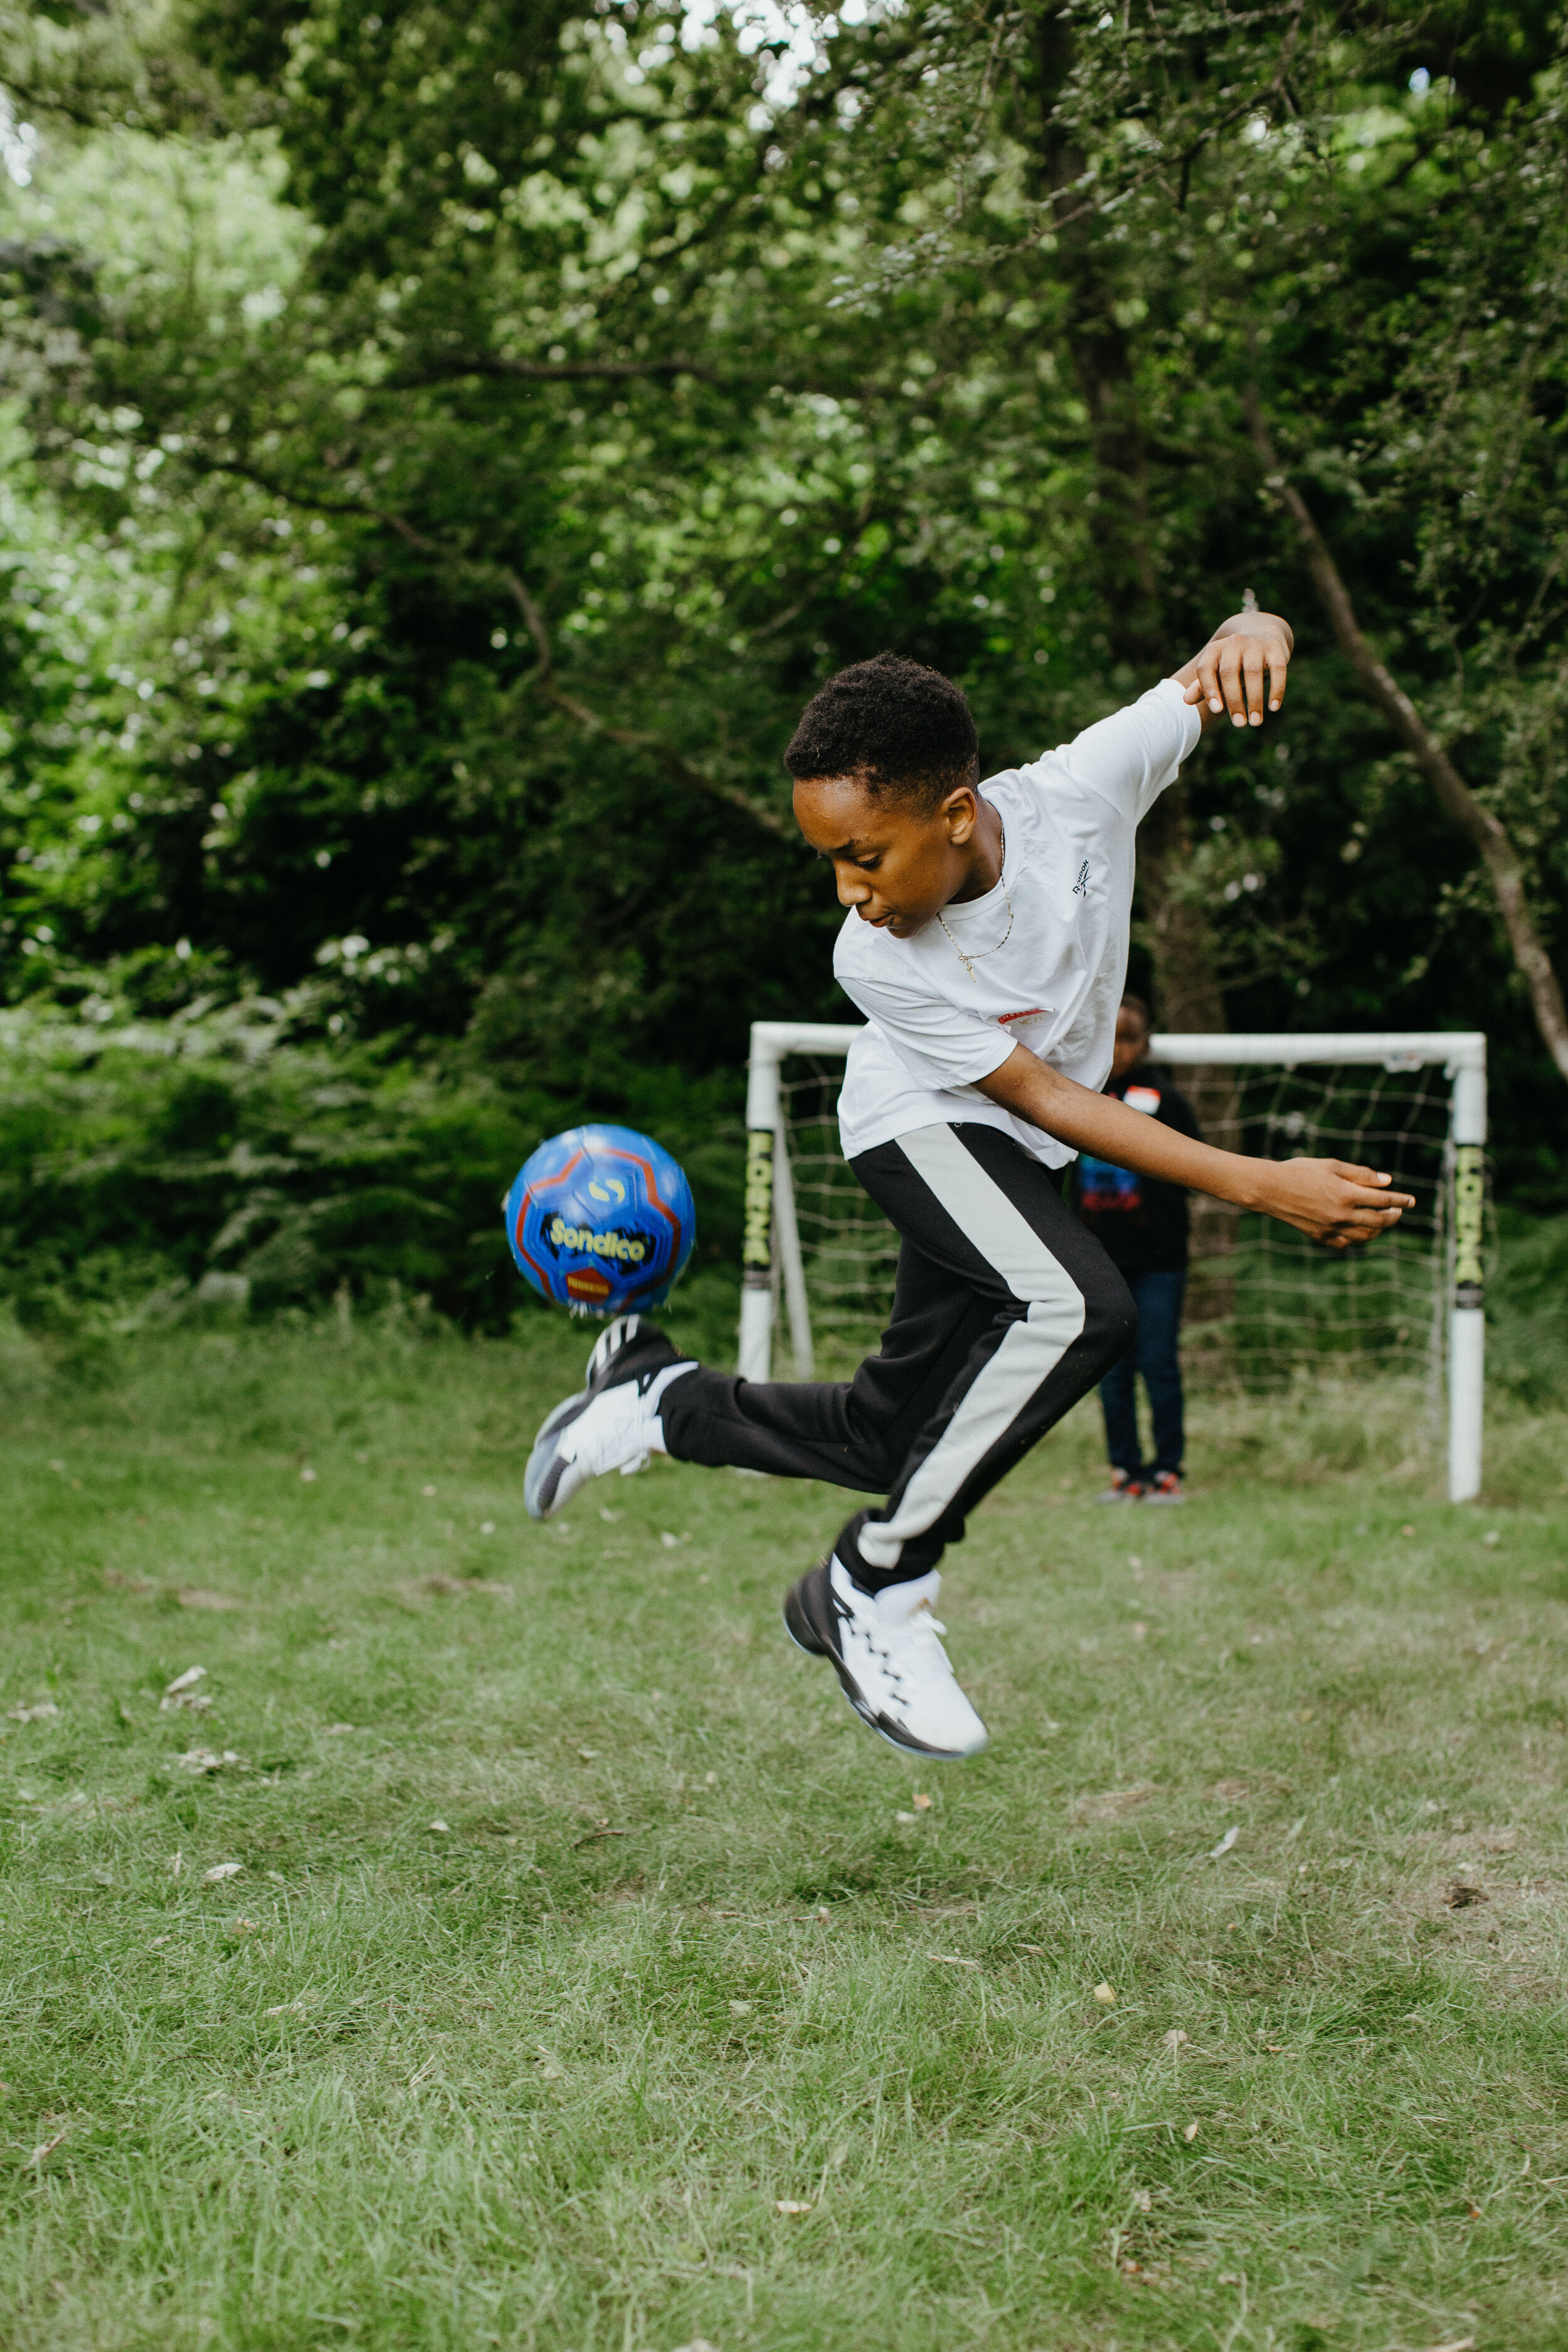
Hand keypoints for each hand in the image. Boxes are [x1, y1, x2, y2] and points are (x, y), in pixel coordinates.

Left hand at [1180, 613, 1291, 727]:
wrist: (1261, 634)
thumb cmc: (1234, 662)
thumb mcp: (1217, 672)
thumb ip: (1202, 687)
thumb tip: (1186, 700)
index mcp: (1214, 650)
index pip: (1205, 668)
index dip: (1209, 689)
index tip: (1217, 711)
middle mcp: (1233, 643)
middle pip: (1229, 673)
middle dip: (1234, 701)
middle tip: (1239, 724)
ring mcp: (1255, 643)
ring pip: (1253, 672)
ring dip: (1254, 700)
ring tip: (1255, 722)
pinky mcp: (1275, 647)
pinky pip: (1278, 668)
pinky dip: (1276, 689)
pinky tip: (1273, 707)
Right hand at [1257, 1157, 1413, 1247]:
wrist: (1270, 1189)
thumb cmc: (1300, 1171)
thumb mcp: (1332, 1166)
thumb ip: (1361, 1174)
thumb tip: (1387, 1181)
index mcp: (1346, 1194)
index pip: (1384, 1200)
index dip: (1400, 1200)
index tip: (1411, 1201)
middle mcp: (1342, 1214)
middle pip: (1378, 1221)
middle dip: (1393, 1216)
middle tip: (1398, 1212)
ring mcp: (1331, 1228)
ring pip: (1365, 1236)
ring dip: (1379, 1229)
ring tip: (1383, 1221)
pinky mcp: (1320, 1236)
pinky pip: (1346, 1243)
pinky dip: (1358, 1239)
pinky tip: (1360, 1231)